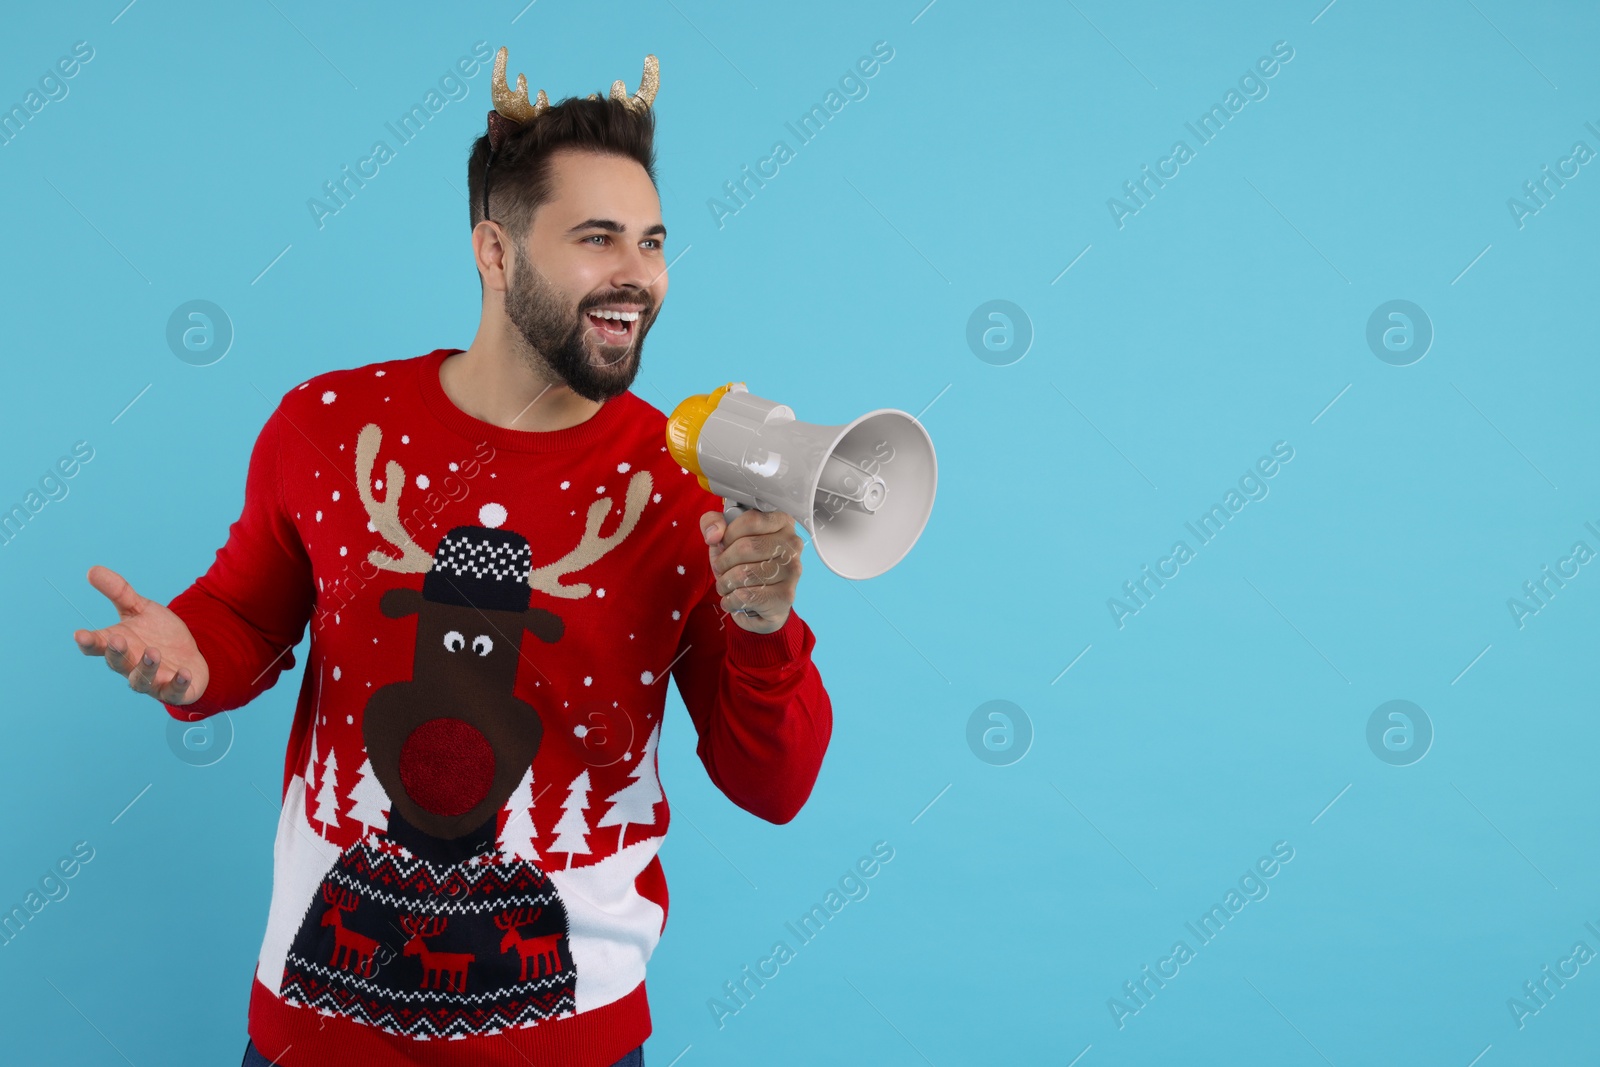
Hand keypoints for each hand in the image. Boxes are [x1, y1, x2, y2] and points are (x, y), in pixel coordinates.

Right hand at [73, 565, 208, 705]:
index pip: (96, 646)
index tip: (80, 634)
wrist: (190, 654)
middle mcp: (130, 665)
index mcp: (118, 645)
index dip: (88, 642)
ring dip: (146, 668)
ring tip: (153, 652)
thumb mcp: (140, 609)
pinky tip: (184, 673)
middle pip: (117, 663)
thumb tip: (92, 570)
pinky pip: (174, 691)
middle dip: (117, 653)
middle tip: (118, 640)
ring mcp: (152, 680)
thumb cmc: (158, 633)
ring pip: (141, 680)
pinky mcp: (174, 689)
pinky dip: (178, 684)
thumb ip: (119, 592)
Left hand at [701, 508, 802, 634]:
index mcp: (782, 522)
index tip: (723, 544)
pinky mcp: (785, 595)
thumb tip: (713, 536)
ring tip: (726, 585)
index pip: (751, 520)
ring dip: (725, 583)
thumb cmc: (744, 563)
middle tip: (720, 569)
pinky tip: (732, 599)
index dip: (729, 534)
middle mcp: (792, 544)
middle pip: (746, 547)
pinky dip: (730, 600)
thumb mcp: (725, 537)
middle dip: (723, 561)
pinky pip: (746, 596)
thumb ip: (713, 523)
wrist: (761, 601)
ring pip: (744, 574)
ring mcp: (792, 570)